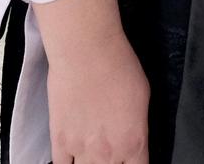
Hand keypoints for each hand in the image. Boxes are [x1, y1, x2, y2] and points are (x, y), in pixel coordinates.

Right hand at [45, 29, 148, 163]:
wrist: (87, 51)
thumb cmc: (117, 65)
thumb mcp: (143, 97)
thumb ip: (137, 125)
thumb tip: (132, 133)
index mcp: (134, 143)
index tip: (127, 159)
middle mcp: (109, 154)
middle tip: (108, 154)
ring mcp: (82, 150)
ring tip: (91, 154)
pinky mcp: (60, 141)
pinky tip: (71, 158)